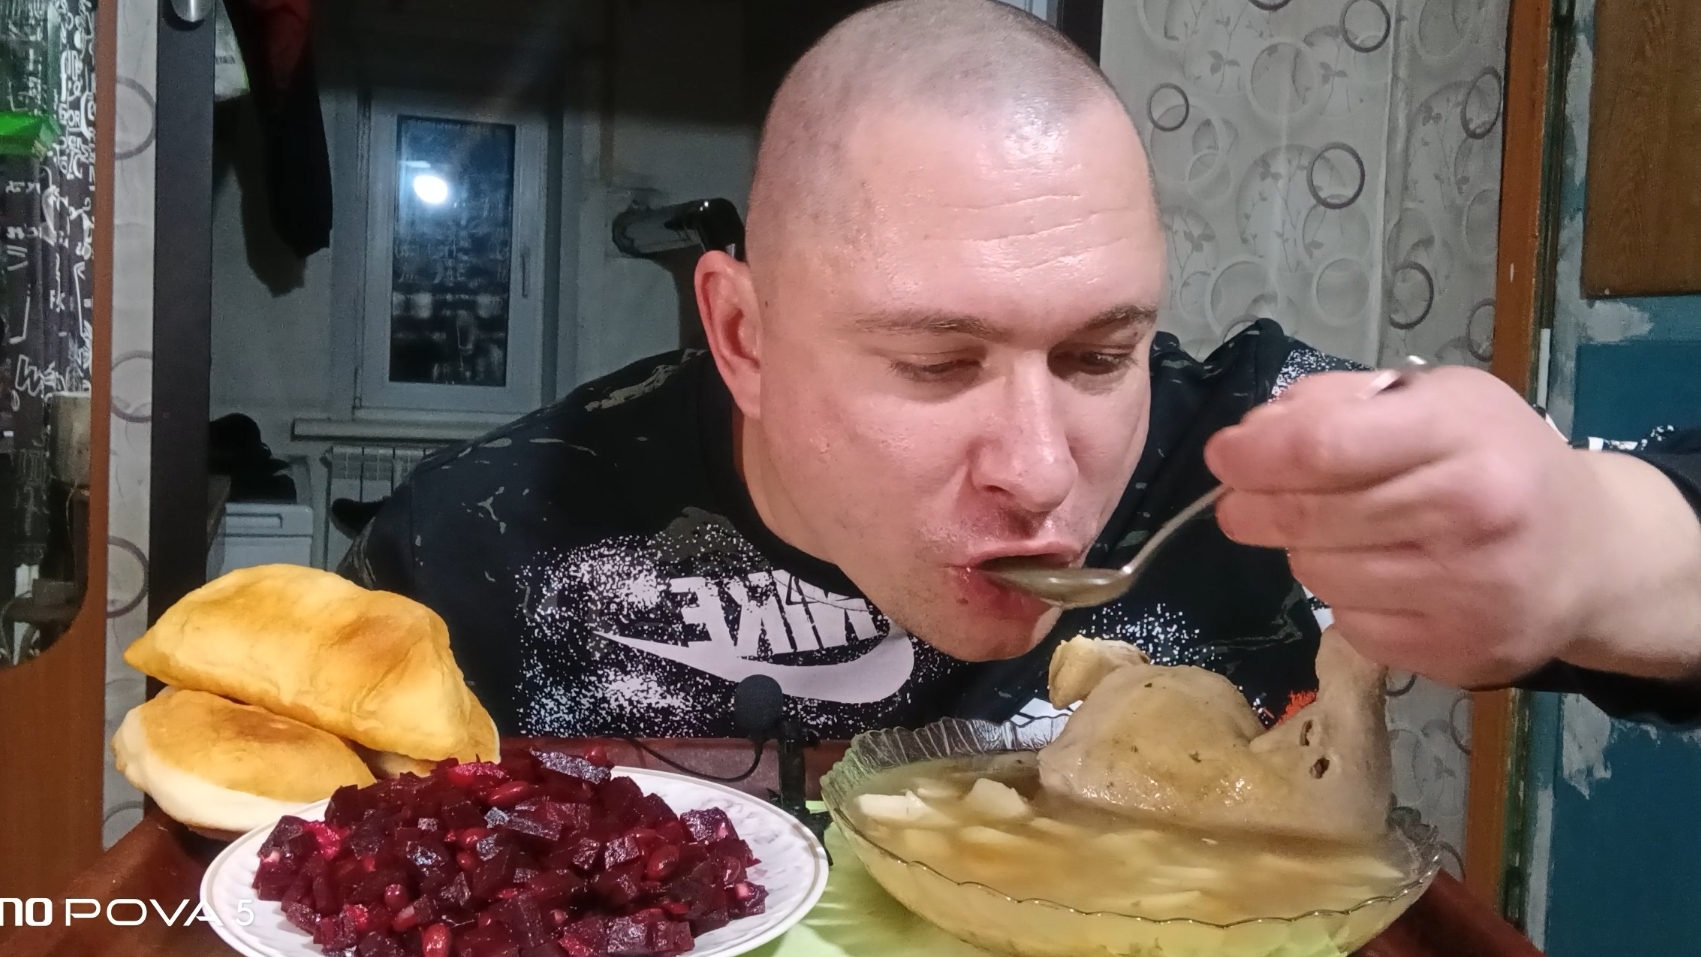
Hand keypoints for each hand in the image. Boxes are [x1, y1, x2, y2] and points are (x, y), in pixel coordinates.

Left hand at [1203, 366, 1700, 687]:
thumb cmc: (1498, 461)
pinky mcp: (1452, 653)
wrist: (1591, 557)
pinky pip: (1347, 623)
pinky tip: (1377, 575)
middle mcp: (1468, 515)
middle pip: (1306, 516)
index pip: (1321, 447)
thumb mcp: (1437, 400)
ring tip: (1335, 532)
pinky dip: (1341, 598)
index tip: (1223, 456)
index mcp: (1462, 436)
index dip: (1253, 454)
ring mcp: (1463, 593)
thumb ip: (1340, 404)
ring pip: (1316, 574)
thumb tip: (1251, 434)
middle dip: (1253, 507)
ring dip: (1302, 550)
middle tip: (1239, 501)